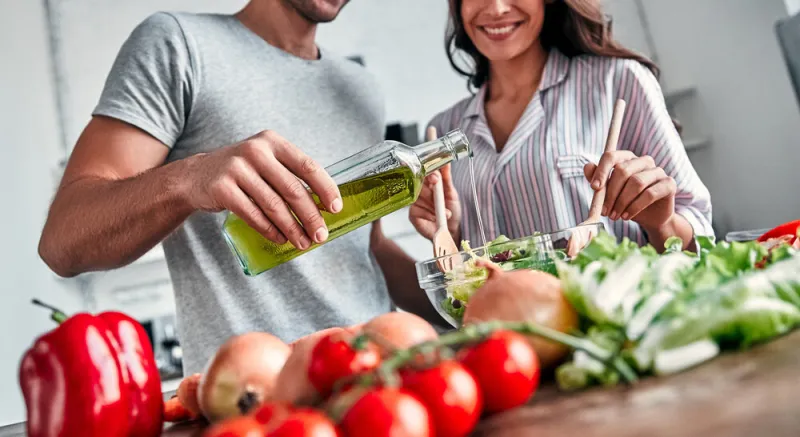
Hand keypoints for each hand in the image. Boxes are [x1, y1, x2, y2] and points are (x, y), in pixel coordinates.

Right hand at [185, 130, 340, 250]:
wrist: (196, 176)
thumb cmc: (242, 172)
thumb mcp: (265, 161)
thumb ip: (290, 175)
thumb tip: (324, 206)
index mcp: (273, 142)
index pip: (307, 166)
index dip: (325, 189)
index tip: (336, 208)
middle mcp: (256, 151)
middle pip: (292, 190)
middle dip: (310, 217)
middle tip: (321, 235)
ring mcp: (236, 168)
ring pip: (274, 205)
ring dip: (292, 228)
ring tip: (302, 242)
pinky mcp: (222, 188)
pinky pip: (253, 214)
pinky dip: (269, 230)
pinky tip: (280, 238)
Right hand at [409, 164, 460, 240]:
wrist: (452, 230)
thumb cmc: (451, 210)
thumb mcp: (451, 193)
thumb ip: (447, 178)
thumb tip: (445, 162)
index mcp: (429, 184)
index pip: (424, 173)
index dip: (428, 174)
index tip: (435, 178)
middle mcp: (420, 192)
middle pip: (419, 185)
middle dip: (430, 190)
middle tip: (439, 194)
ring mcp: (415, 203)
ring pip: (419, 198)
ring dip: (434, 206)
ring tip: (446, 213)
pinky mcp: (412, 214)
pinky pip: (418, 210)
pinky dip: (429, 215)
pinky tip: (436, 218)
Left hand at [584, 151, 676, 231]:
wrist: (650, 218)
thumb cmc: (627, 203)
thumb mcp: (609, 193)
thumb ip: (599, 181)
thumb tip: (587, 166)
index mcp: (627, 159)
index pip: (611, 156)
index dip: (601, 171)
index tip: (594, 188)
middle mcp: (644, 161)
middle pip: (623, 170)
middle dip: (611, 193)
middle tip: (604, 211)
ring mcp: (658, 171)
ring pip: (636, 182)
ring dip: (622, 202)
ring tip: (614, 217)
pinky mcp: (669, 184)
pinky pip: (650, 193)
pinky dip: (635, 207)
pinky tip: (626, 216)